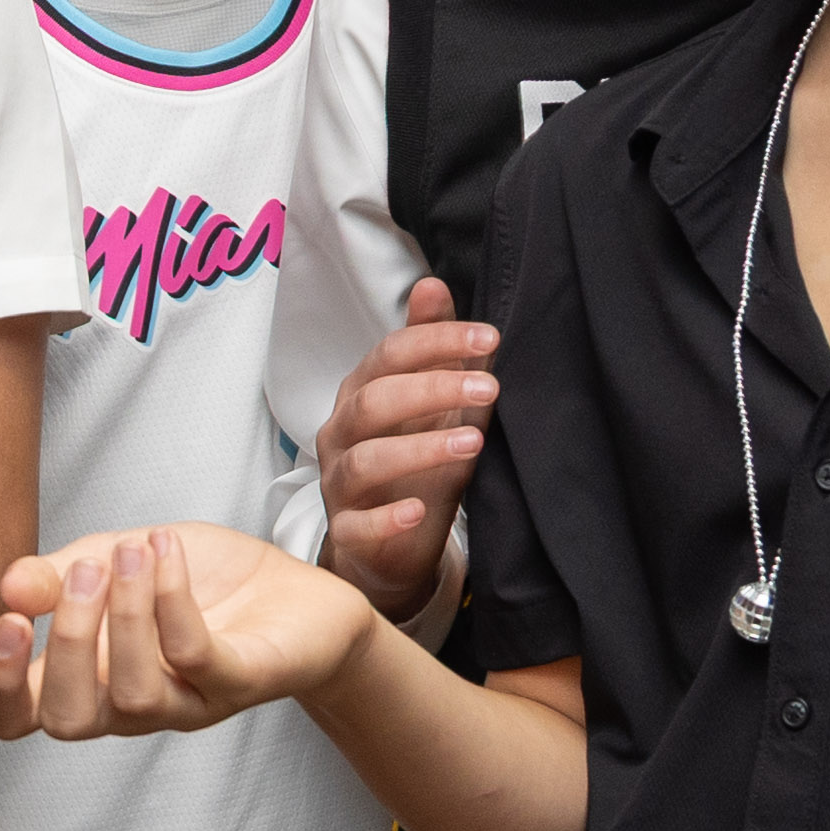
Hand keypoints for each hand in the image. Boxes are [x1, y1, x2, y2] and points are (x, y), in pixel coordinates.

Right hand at [0, 523, 377, 741]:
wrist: (305, 592)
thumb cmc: (208, 583)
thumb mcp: (120, 559)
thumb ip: (62, 573)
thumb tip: (8, 584)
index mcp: (91, 679)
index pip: (20, 718)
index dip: (0, 684)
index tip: (9, 620)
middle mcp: (132, 703)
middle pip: (70, 719)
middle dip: (66, 646)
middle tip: (84, 575)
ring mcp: (189, 701)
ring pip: (134, 696)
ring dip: (125, 615)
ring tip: (134, 550)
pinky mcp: (243, 682)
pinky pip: (196, 658)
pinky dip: (172, 602)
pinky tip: (166, 553)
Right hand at [314, 278, 497, 620]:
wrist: (389, 546)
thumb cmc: (412, 464)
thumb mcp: (430, 405)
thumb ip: (431, 350)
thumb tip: (432, 284)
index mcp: (360, 394)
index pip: (389, 355)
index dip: (436, 342)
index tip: (489, 338)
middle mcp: (341, 434)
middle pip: (374, 401)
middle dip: (433, 389)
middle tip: (490, 388)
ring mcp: (338, 484)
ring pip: (365, 460)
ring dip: (419, 449)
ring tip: (473, 445)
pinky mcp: (347, 533)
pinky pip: (357, 525)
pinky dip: (388, 518)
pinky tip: (420, 511)